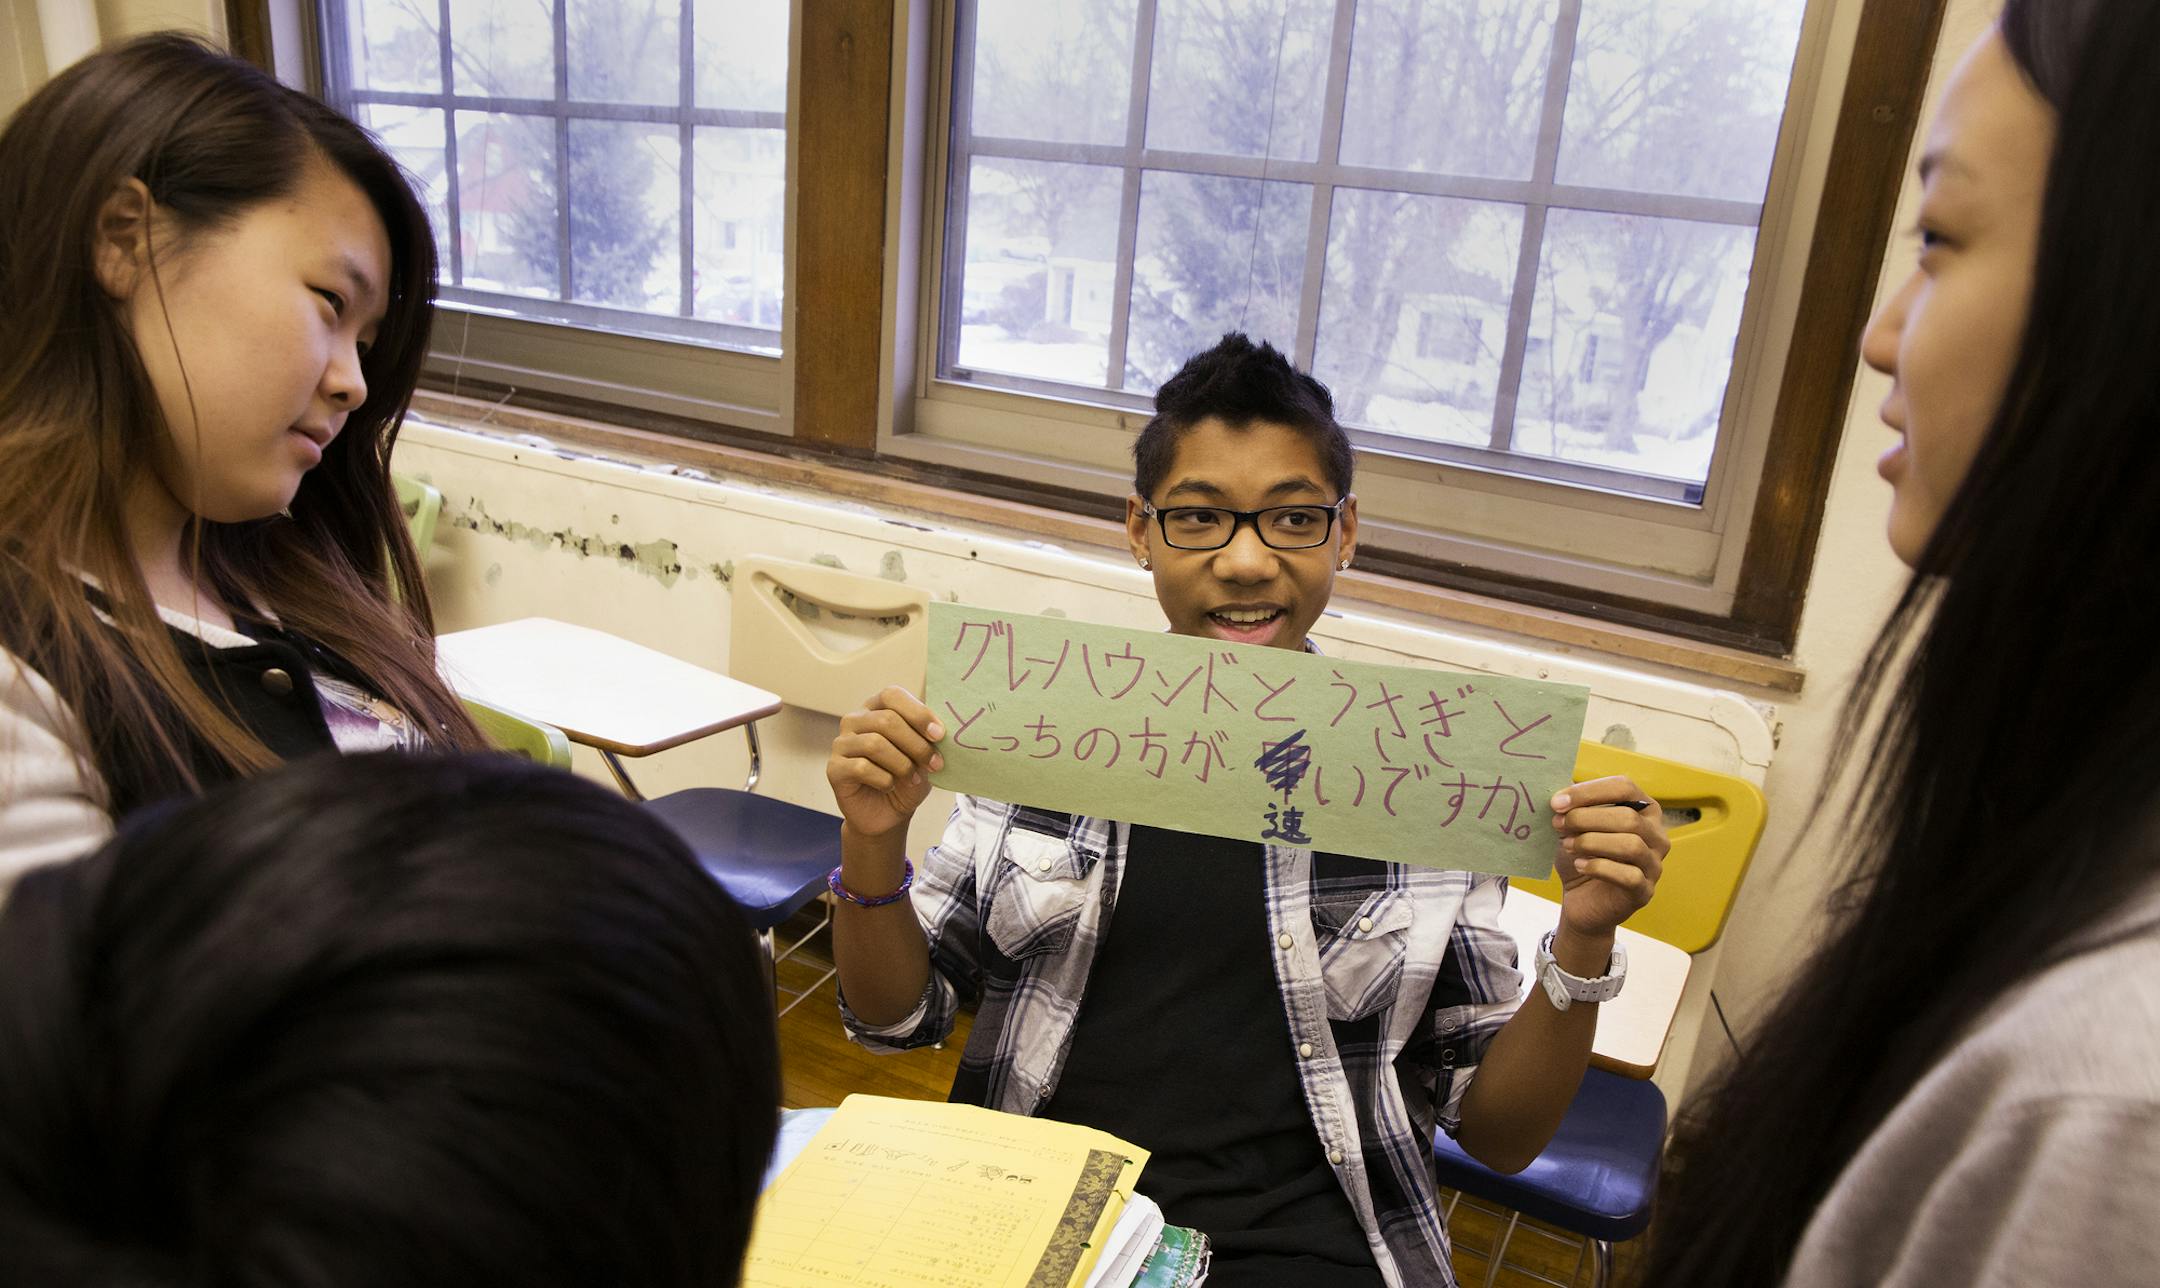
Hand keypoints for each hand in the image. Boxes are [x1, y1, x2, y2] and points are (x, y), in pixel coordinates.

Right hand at [827, 686, 945, 838]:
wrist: (888, 814)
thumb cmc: (906, 778)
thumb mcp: (923, 756)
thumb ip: (928, 738)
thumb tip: (939, 729)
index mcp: (876, 708)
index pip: (892, 695)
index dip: (918, 713)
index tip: (939, 735)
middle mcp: (855, 720)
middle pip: (887, 720)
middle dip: (916, 744)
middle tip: (934, 764)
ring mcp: (841, 743)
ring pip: (875, 744)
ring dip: (903, 764)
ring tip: (913, 779)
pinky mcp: (834, 768)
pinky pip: (862, 768)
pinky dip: (884, 779)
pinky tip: (890, 786)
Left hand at [1548, 775, 1667, 938]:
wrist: (1581, 900)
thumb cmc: (1582, 856)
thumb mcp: (1574, 827)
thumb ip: (1572, 807)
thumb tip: (1559, 795)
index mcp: (1643, 810)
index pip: (1624, 788)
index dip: (1589, 792)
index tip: (1557, 802)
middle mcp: (1656, 835)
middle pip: (1628, 817)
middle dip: (1586, 818)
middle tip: (1558, 824)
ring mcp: (1654, 865)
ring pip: (1631, 845)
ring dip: (1591, 842)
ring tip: (1567, 845)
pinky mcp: (1644, 891)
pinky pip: (1629, 875)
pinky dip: (1599, 867)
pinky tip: (1579, 864)